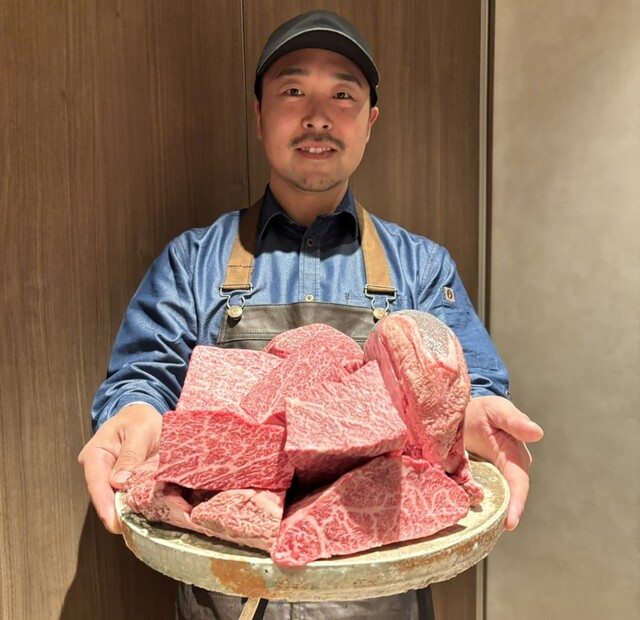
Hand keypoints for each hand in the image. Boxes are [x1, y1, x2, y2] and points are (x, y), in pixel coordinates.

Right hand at [78, 404, 162, 533]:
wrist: (144, 415)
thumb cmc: (140, 419)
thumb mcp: (139, 430)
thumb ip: (131, 454)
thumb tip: (119, 481)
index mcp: (95, 454)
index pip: (96, 483)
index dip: (105, 505)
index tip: (113, 522)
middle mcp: (99, 470)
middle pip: (106, 497)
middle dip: (119, 513)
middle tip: (135, 527)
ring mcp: (111, 478)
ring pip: (118, 500)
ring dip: (131, 510)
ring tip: (146, 521)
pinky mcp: (125, 483)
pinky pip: (130, 496)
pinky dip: (140, 504)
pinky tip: (152, 511)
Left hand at [463, 396, 543, 530]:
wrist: (464, 409)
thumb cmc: (486, 410)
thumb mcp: (498, 410)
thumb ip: (515, 421)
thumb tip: (537, 433)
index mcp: (514, 457)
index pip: (518, 484)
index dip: (516, 504)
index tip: (510, 523)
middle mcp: (503, 472)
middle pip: (504, 498)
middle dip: (499, 515)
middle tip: (486, 531)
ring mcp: (486, 477)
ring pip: (487, 499)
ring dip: (483, 512)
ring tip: (473, 528)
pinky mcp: (469, 478)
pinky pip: (469, 493)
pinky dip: (465, 501)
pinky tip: (455, 510)